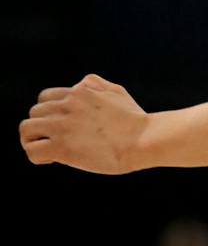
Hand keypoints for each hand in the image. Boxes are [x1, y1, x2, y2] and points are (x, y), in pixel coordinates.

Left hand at [21, 76, 148, 173]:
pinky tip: (52, 160)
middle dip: (42, 126)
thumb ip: (96, 85)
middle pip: (34, 113)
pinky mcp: (62, 148)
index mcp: (78, 93)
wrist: (144, 139)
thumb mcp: (117, 92)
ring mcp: (62, 127)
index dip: (50, 112)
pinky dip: (37, 156)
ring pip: (27, 130)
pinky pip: (33, 151)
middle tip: (55, 139)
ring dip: (33, 140)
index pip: (45, 97)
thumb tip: (81, 85)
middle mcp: (66, 106)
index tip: (60, 125)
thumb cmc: (135, 120)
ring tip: (47, 149)